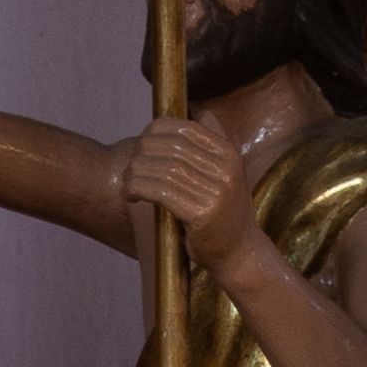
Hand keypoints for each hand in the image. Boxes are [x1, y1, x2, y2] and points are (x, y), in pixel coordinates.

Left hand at [115, 114, 257, 274]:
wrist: (240, 253)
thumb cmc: (225, 213)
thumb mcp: (227, 174)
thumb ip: (213, 146)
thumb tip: (202, 113)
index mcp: (229, 153)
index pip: (183, 129)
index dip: (155, 132)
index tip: (141, 145)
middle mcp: (225, 169)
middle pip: (171, 147)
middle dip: (142, 153)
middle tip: (129, 166)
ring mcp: (216, 192)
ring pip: (163, 169)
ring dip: (136, 174)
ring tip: (127, 183)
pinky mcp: (202, 214)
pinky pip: (161, 192)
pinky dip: (139, 189)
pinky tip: (130, 195)